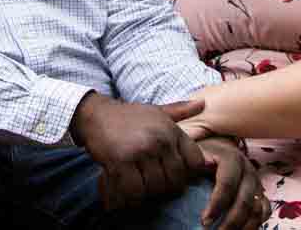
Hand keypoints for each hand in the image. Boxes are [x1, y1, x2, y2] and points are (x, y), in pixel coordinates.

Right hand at [68, 93, 210, 209]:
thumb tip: (204, 103)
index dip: (188, 173)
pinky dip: (131, 196)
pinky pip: (134, 191)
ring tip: (139, 186)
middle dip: (166, 187)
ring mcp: (140, 151)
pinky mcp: (120, 162)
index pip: (195, 162)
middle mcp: (159, 140)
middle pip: (176, 180)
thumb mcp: (157, 110)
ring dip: (147, 193)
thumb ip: (181, 110)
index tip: (174, 173)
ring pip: (156, 188)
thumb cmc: (129, 115)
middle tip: (153, 184)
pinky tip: (126, 189)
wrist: (96, 114)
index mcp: (171, 130)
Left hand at [196, 136, 265, 229]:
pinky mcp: (260, 193)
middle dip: (229, 222)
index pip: (227, 184)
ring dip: (242, 227)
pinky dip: (254, 225)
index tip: (203, 221)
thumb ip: (189, 167)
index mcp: (232, 158)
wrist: (215, 146)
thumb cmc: (200, 154)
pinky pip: (263, 212)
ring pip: (257, 209)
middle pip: (244, 201)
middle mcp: (248, 169)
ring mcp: (256, 182)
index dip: (216, 204)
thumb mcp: (193, 155)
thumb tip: (180, 184)